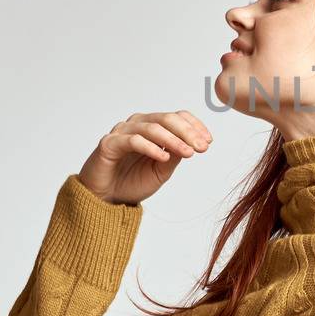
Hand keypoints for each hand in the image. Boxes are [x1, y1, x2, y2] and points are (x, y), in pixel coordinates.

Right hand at [76, 110, 212, 205]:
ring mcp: (122, 132)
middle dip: (188, 132)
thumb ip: (176, 155)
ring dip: (173, 140)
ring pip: (152, 127)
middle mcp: (137, 124)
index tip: (209, 141)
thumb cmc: (132, 182)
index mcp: (152, 127)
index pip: (177, 117)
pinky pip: (133, 140)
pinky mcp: (109, 143)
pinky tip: (164, 157)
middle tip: (202, 147)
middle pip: (166, 119)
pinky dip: (151, 147)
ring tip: (188, 153)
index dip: (195, 126)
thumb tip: (195, 143)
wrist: (105, 199)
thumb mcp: (162, 170)